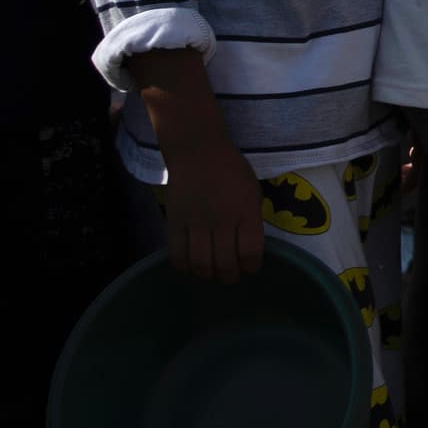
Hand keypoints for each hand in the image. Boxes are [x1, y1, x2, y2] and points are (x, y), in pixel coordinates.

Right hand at [160, 135, 263, 281]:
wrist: (198, 151)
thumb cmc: (231, 170)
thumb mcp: (253, 192)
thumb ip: (251, 220)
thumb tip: (248, 249)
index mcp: (246, 212)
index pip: (250, 253)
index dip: (251, 267)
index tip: (250, 267)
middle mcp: (222, 220)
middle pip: (225, 264)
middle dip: (229, 276)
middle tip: (230, 275)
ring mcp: (196, 222)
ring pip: (200, 264)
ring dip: (207, 275)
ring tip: (211, 272)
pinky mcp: (174, 222)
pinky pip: (177, 255)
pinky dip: (184, 266)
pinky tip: (190, 264)